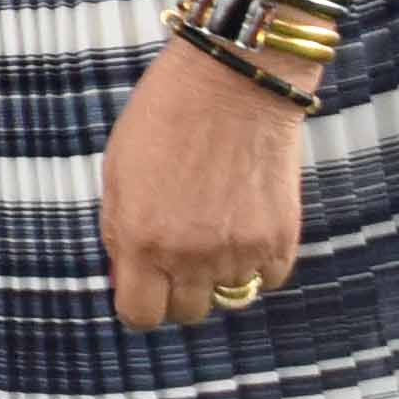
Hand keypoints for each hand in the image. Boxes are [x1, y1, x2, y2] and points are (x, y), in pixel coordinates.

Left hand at [99, 42, 311, 330]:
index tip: (143, 285)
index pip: (140, 316)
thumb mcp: (117, 174)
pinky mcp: (281, 240)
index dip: (139, 303)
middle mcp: (190, 256)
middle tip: (178, 254)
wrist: (232, 82)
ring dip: (219, 276)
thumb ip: (120, 231)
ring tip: (213, 229)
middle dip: (177, 290)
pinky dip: (256, 263)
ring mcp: (240, 252)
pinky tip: (244, 225)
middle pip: (186, 313)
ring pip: (229, 298)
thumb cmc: (164, 118)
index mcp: (141, 240)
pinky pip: (267, 279)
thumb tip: (127, 275)